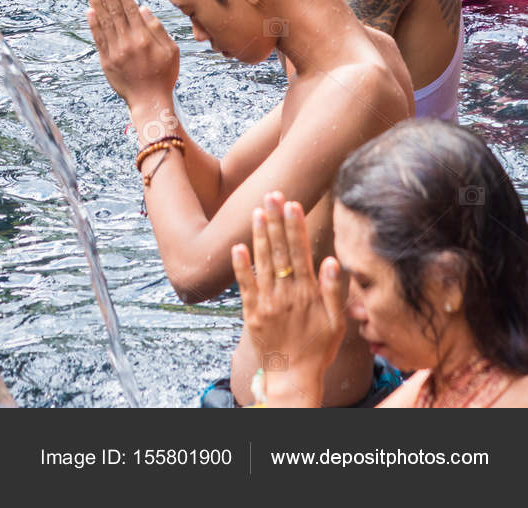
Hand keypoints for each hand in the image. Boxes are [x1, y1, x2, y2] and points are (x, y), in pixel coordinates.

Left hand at [87, 0, 179, 109]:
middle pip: (115, 11)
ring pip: (104, 22)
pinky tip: (89, 11)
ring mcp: (115, 52)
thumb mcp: (171, 51)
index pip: (130, 8)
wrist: (150, 101)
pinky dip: (93, 24)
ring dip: (97, 3)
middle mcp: (128, 42)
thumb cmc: (163, 76)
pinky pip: (98, 39)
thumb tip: (143, 8)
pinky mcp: (106, 61)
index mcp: (144, 38)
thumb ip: (157, 28)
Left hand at [231, 191, 344, 408]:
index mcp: (308, 293)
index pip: (301, 252)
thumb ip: (334, 291)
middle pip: (280, 251)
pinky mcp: (251, 313)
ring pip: (262, 263)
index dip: (295, 227)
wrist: (294, 378)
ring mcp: (267, 302)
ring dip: (259, 235)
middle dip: (276, 221)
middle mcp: (287, 294)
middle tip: (271, 194)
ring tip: (256, 210)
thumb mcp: (337, 323)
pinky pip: (244, 286)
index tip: (292, 203)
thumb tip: (332, 260)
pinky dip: (240, 267)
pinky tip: (237, 246)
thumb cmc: (319, 349)